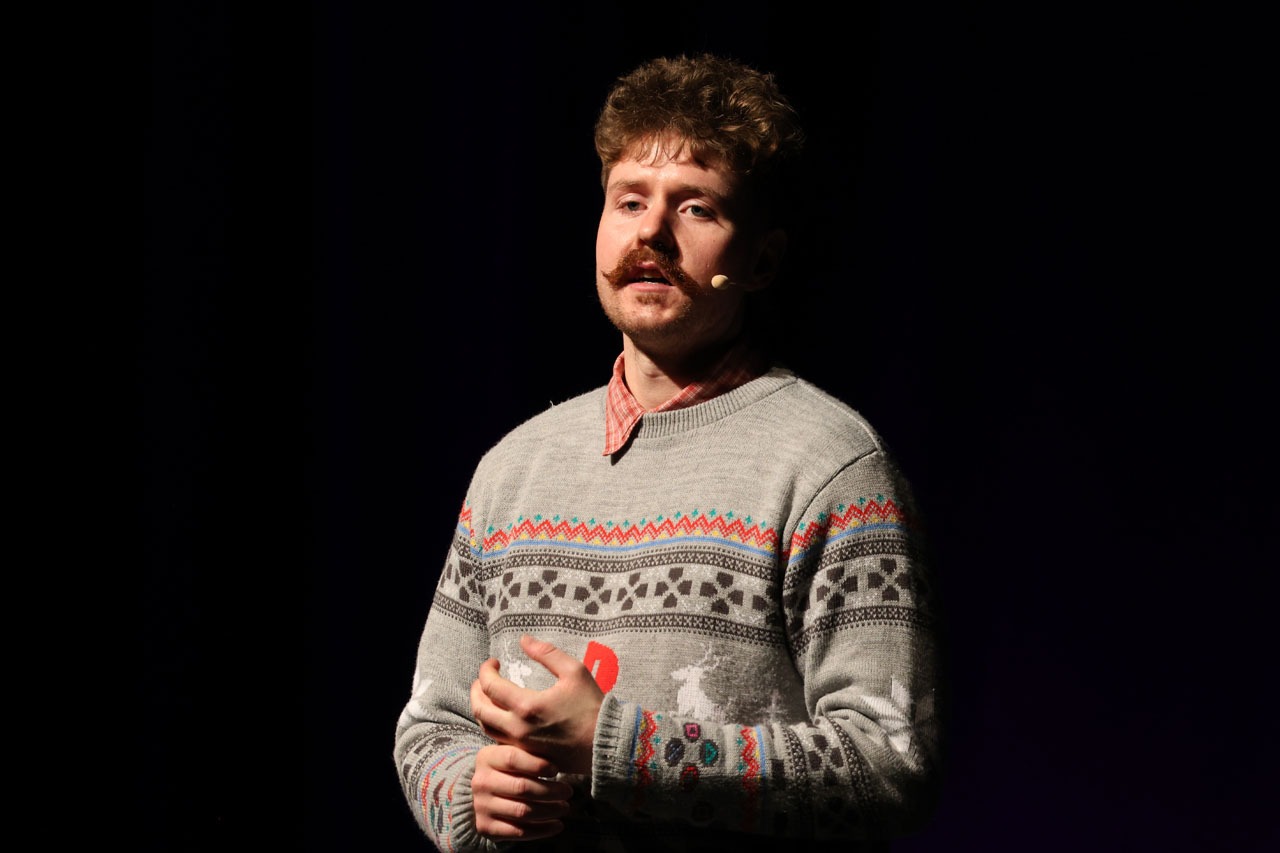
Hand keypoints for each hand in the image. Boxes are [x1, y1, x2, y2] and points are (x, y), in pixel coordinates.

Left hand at [470, 634, 604, 774]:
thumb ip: (547, 653)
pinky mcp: (527, 756)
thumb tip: (524, 639)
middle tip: (483, 678)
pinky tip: (502, 716)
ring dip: (482, 709)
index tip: (493, 662)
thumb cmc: (592, 706)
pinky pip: (499, 741)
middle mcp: (518, 728)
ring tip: (488, 696)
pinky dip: (494, 725)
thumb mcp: (574, 671)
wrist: (606, 743)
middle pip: (480, 710)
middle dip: (476, 690)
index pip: (489, 686)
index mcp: (527, 706)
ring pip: (486, 728)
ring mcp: (521, 745)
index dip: (486, 670)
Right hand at [471, 743, 573, 841]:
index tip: (556, 770)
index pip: (512, 759)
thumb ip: (529, 748)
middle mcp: (480, 782)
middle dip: (550, 791)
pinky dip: (541, 830)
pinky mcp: (485, 827)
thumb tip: (557, 748)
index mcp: (486, 757)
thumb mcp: (514, 752)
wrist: (486, 794)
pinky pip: (518, 832)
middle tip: (568, 791)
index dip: (537, 764)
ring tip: (564, 807)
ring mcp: (481, 806)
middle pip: (521, 787)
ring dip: (549, 811)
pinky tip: (556, 825)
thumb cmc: (510, 769)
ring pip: (522, 811)